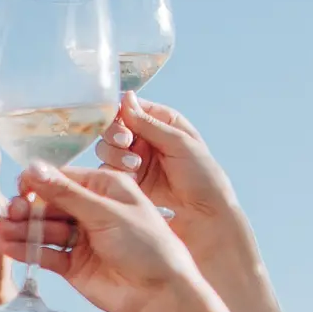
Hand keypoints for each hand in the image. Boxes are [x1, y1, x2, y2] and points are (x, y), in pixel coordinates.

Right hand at [0, 160, 203, 311]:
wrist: (160, 295)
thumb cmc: (147, 246)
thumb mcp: (107, 212)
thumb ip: (66, 194)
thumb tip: (34, 169)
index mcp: (106, 188)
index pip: (64, 179)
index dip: (40, 182)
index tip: (20, 187)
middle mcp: (92, 211)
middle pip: (50, 204)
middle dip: (29, 207)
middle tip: (10, 211)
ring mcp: (82, 239)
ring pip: (45, 229)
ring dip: (24, 229)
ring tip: (3, 231)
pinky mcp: (74, 265)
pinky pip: (46, 254)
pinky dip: (29, 250)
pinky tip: (10, 247)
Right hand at [93, 95, 241, 235]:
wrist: (205, 213)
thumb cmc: (203, 175)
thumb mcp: (180, 143)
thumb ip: (150, 123)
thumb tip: (126, 98)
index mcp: (162, 122)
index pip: (131, 109)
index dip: (121, 114)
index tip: (124, 125)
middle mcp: (146, 138)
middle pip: (113, 128)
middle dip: (116, 135)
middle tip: (127, 144)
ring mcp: (136, 159)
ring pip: (107, 149)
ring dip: (115, 155)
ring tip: (135, 166)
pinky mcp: (130, 180)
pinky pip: (109, 171)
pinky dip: (115, 172)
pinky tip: (132, 178)